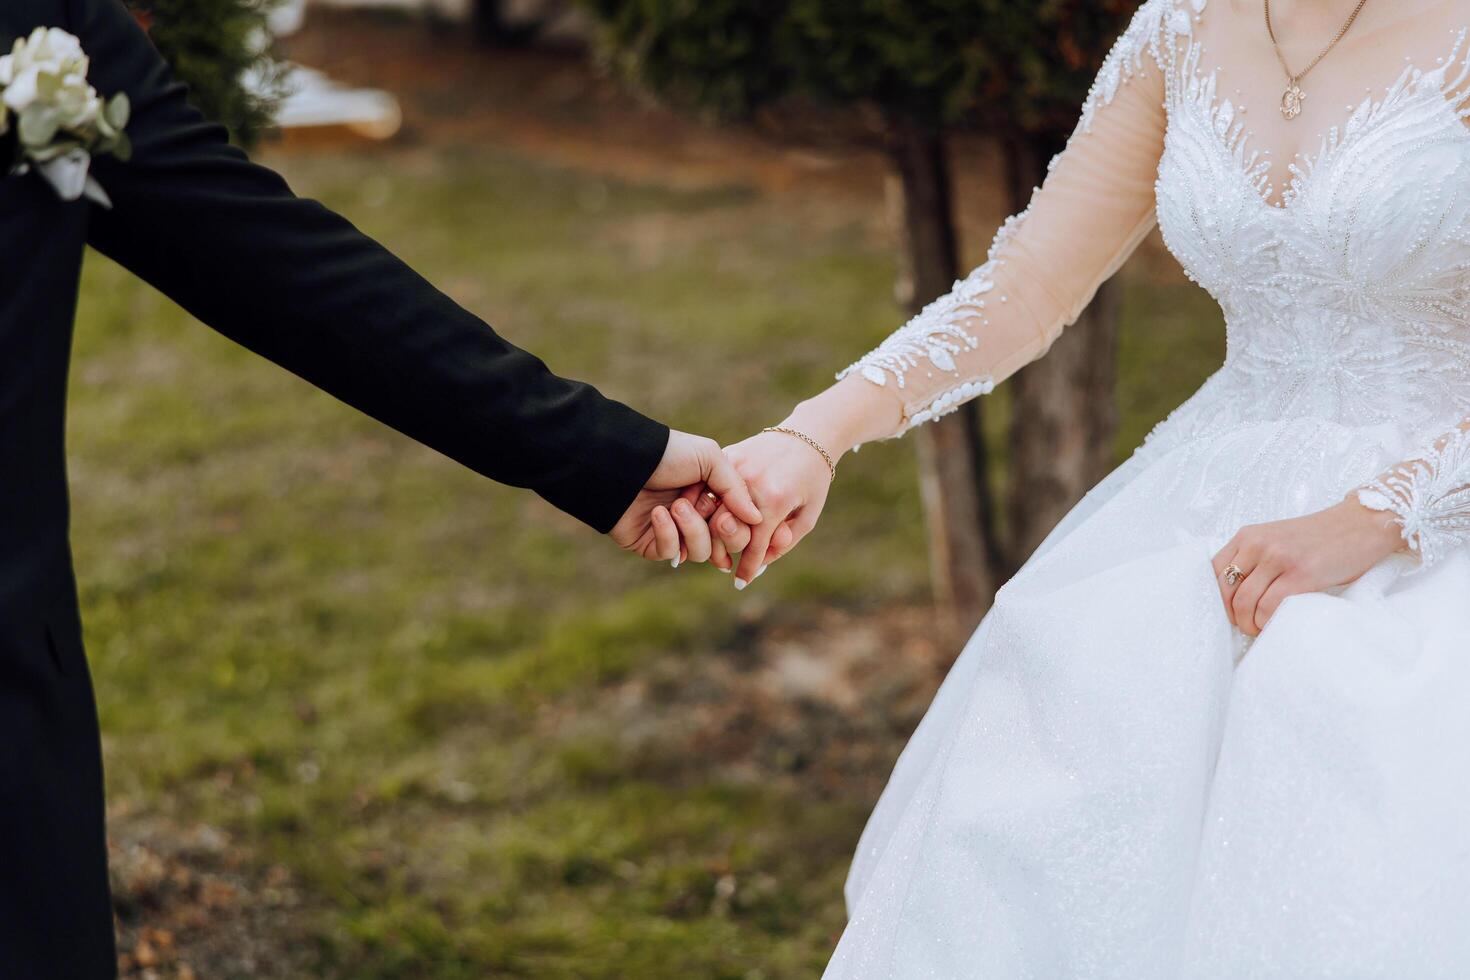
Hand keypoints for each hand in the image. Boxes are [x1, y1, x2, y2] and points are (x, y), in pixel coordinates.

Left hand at [610, 429, 762, 563]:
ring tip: (676, 506)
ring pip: (701, 552)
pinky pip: (671, 554)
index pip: (740, 523)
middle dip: (723, 531)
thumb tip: (758, 519)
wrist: (622, 461)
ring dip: (692, 530)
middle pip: (726, 543)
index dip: (739, 522)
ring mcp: (675, 532)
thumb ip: (736, 488)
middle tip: (713, 515)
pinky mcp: (652, 545)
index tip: (730, 511)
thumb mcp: (710, 458)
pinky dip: (667, 534)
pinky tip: (658, 513)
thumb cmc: (667, 454)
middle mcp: (697, 515)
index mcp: (713, 495)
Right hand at [708, 428, 836, 587]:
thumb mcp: (808, 514)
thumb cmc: (813, 478)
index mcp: (774, 500)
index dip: (747, 567)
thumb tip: (760, 564)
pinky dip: (706, 503)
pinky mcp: (728, 455)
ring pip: (711, 507)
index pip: (753, 544)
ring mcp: (736, 466)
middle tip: (725, 563)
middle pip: (724, 528)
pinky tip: (708, 517)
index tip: (742, 581)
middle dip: (723, 550)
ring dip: (710, 529)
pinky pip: (710, 485)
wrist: (810, 433)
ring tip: (715, 542)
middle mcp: (751, 483)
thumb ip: (785, 542)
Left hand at [1210, 495, 1406, 636]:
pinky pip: (1269, 608)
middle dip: (1232, 615)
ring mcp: (1279, 559)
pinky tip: (1274, 625)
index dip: (1216, 597)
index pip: (1213, 572)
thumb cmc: (1320, 538)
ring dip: (1248, 624)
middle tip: (1246, 625)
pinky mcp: (1301, 575)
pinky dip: (1266, 623)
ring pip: (1244, 603)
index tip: (1229, 610)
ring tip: (1260, 628)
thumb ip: (1254, 558)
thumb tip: (1235, 594)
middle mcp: (1258, 544)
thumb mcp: (1277, 539)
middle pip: (1225, 591)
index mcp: (1248, 535)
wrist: (1362, 524)